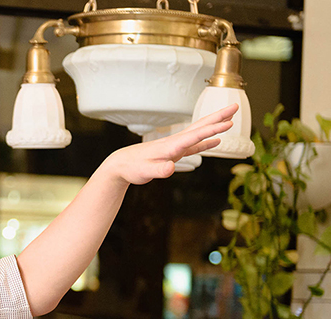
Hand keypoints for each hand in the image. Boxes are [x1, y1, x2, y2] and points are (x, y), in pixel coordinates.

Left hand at [100, 104, 237, 185]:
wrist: (121, 165)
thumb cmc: (132, 168)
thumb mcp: (145, 172)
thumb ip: (158, 170)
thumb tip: (171, 168)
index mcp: (171, 146)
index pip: (195, 135)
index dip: (212, 129)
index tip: (228, 122)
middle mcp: (175, 143)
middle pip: (201, 127)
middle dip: (218, 117)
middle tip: (236, 107)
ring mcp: (176, 147)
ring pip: (199, 133)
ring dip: (215, 126)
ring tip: (231, 120)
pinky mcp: (174, 153)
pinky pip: (194, 146)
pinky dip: (206, 142)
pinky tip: (217, 142)